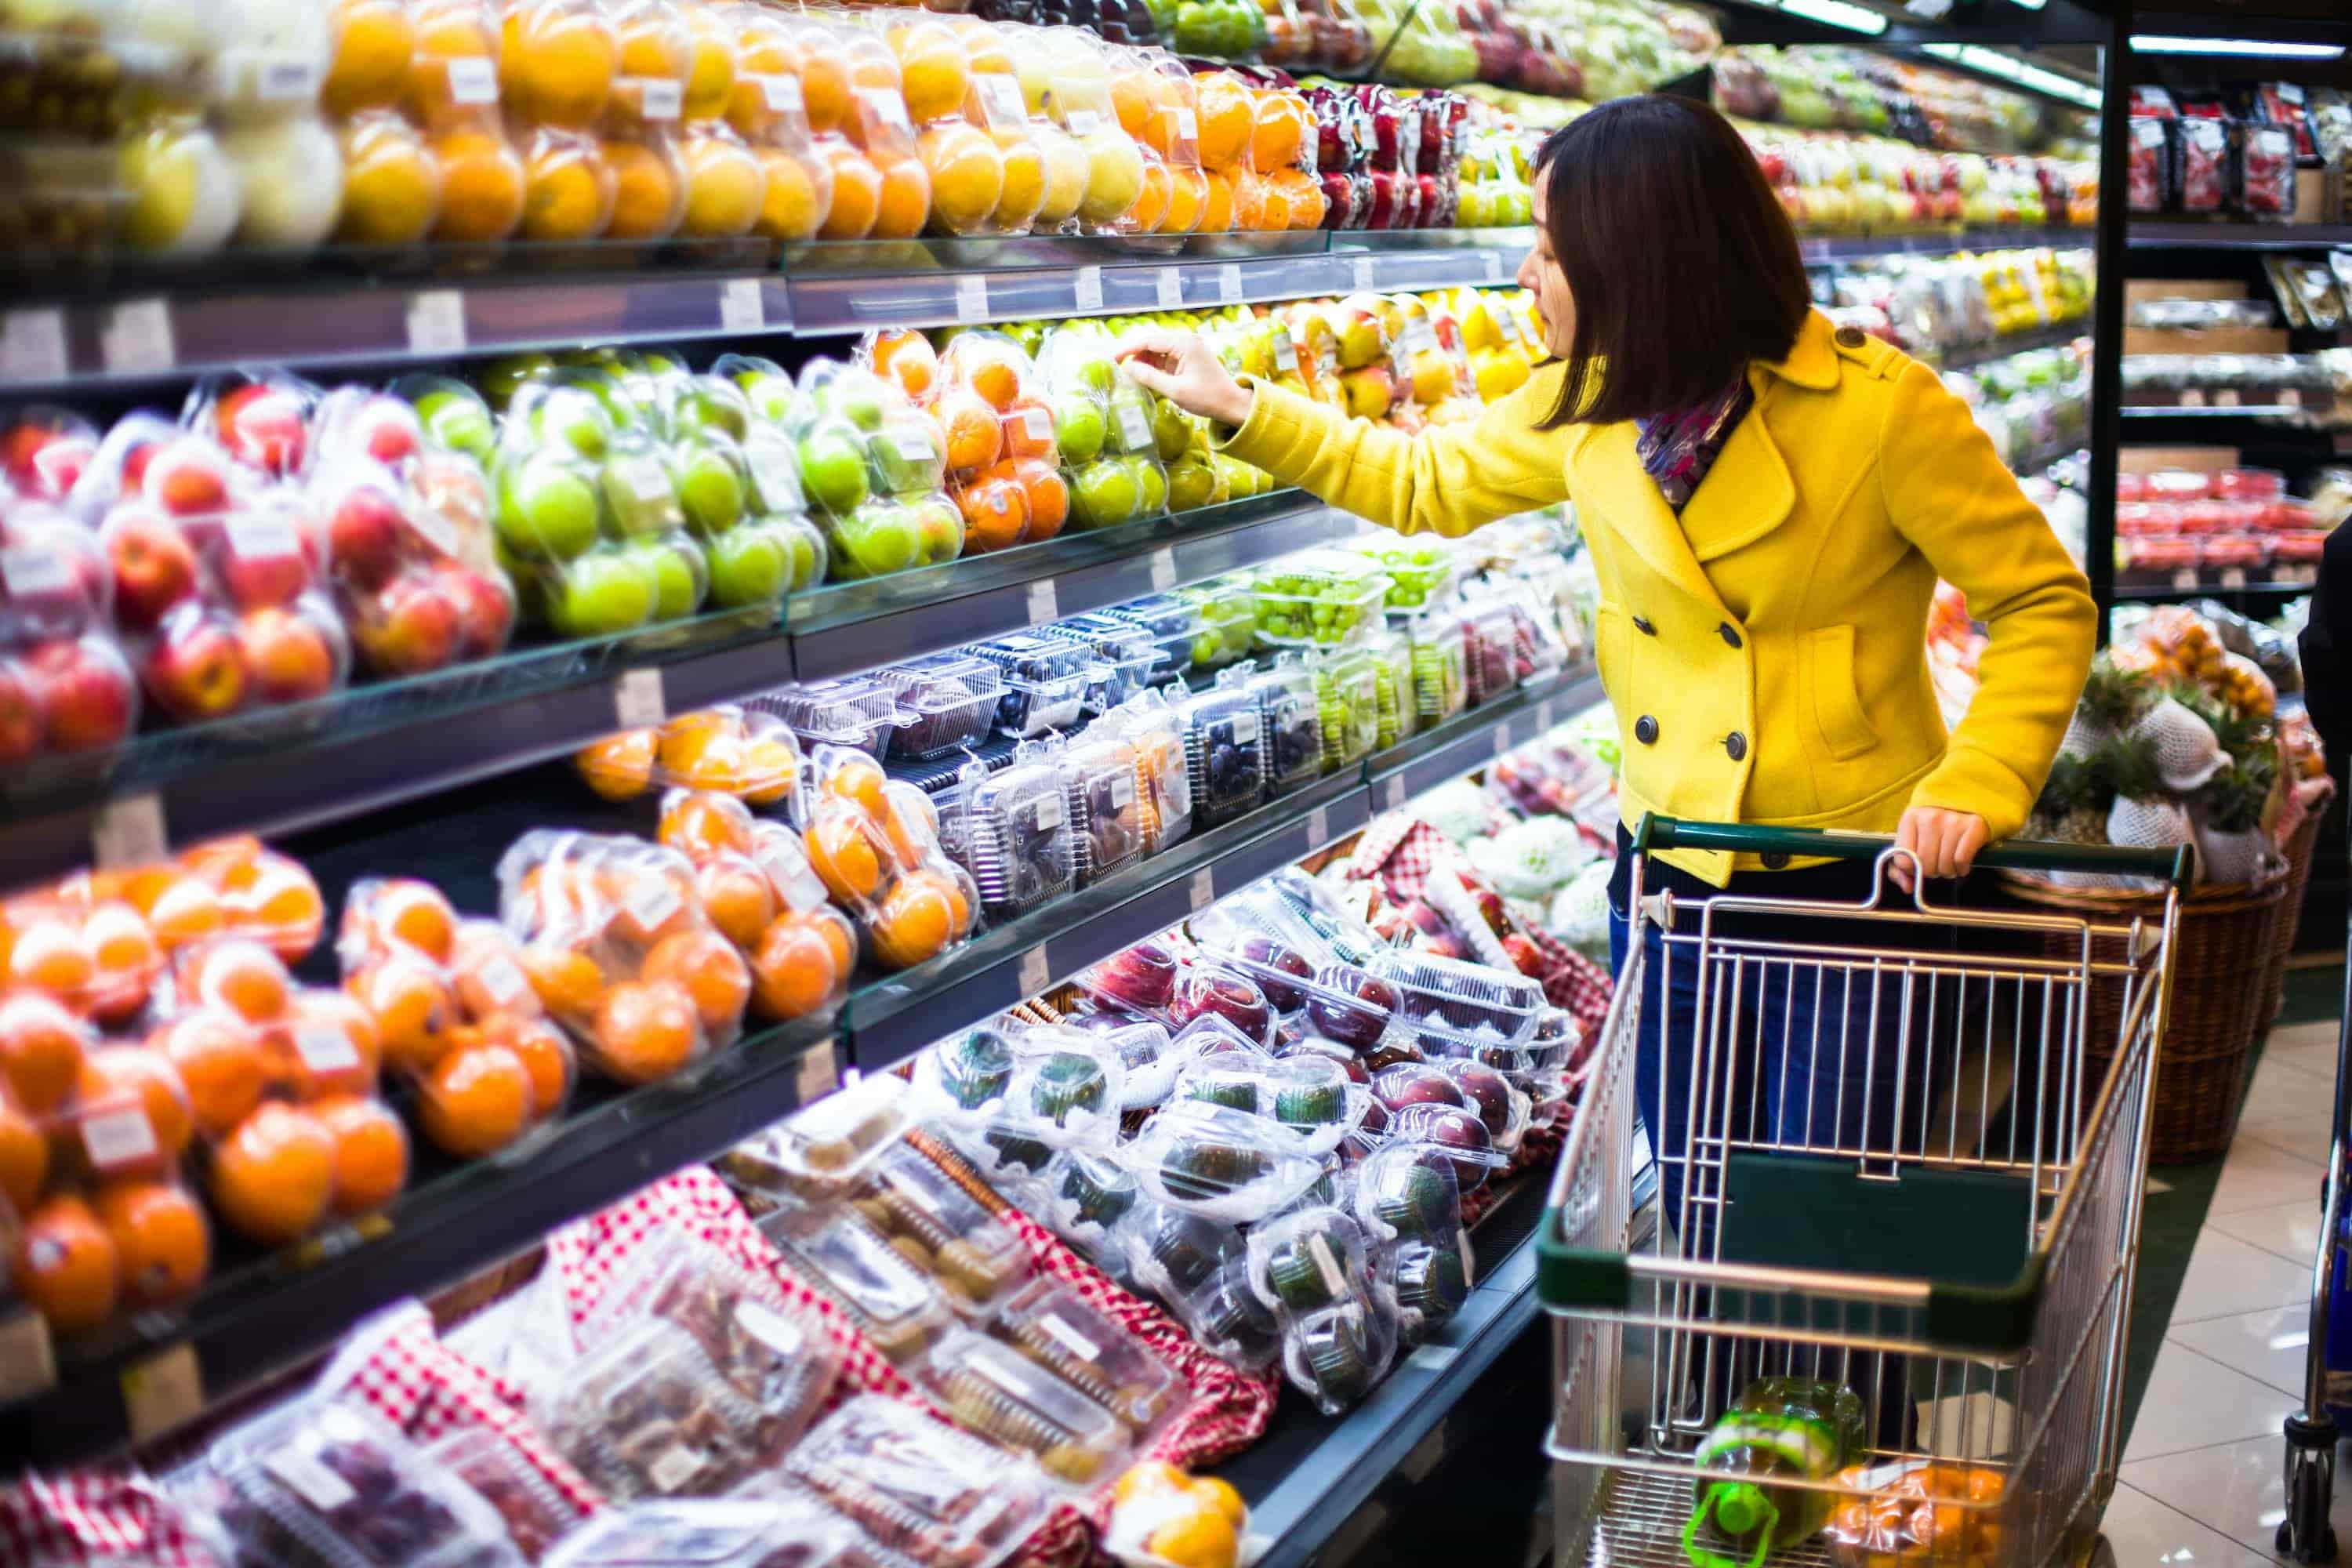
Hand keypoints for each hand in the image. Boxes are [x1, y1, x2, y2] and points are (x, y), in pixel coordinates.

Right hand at [1114, 327, 1253, 427]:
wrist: (1231, 404)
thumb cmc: (1207, 398)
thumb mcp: (1174, 390)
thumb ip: (1149, 377)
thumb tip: (1128, 368)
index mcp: (1185, 343)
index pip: (1150, 341)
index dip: (1129, 349)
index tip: (1114, 359)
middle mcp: (1187, 340)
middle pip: (1153, 343)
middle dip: (1136, 355)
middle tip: (1120, 368)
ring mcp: (1189, 348)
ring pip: (1159, 350)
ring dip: (1146, 361)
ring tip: (1132, 375)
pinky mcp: (1189, 357)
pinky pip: (1167, 357)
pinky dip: (1156, 366)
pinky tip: (1146, 376)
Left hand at [1891, 807, 1988, 892]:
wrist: (1966, 804)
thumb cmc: (1933, 829)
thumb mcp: (1912, 841)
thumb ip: (1900, 868)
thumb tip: (1909, 888)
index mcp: (1910, 818)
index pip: (1903, 860)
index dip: (1912, 870)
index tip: (1919, 867)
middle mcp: (1930, 817)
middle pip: (1925, 865)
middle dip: (1931, 872)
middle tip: (1937, 865)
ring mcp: (1953, 820)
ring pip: (1944, 865)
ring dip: (1948, 872)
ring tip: (1949, 864)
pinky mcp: (1974, 826)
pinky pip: (1962, 860)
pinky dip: (1962, 869)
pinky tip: (1962, 864)